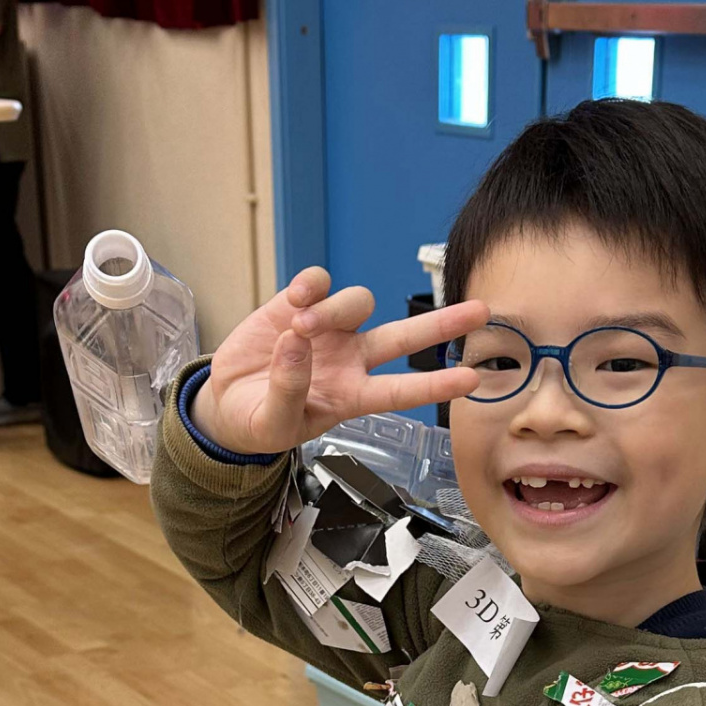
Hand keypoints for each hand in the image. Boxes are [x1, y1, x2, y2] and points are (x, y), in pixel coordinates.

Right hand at [193, 265, 485, 457]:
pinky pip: (320, 282)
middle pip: (404, 338)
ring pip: (357, 303)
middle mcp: (350, 359)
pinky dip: (312, 286)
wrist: (224, 403)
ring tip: (298, 329)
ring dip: (334, 311)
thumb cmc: (258, 421)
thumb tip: (296, 343)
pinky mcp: (298, 304)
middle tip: (480, 310)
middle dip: (442, 323)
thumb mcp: (272, 423)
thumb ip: (288, 390)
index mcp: (351, 396)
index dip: (435, 385)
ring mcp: (328, 329)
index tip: (471, 378)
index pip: (401, 390)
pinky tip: (296, 300)